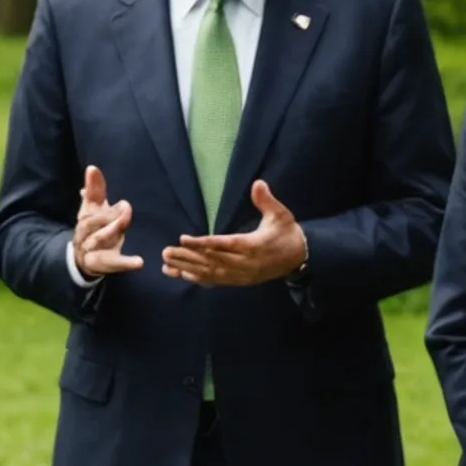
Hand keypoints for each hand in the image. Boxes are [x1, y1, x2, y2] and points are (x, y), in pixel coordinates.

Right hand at [72, 164, 142, 278]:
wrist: (83, 259)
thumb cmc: (93, 229)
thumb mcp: (95, 210)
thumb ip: (95, 190)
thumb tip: (92, 169)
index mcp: (86, 216)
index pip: (88, 201)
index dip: (93, 188)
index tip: (93, 170)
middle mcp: (86, 232)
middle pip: (94, 221)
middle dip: (109, 213)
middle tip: (125, 208)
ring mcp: (93, 248)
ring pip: (100, 238)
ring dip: (112, 230)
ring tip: (123, 223)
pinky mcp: (104, 263)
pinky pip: (114, 262)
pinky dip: (126, 262)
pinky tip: (139, 262)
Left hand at [162, 180, 307, 286]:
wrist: (299, 258)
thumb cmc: (287, 233)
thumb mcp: (281, 214)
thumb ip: (266, 200)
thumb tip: (258, 183)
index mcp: (253, 246)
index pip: (224, 245)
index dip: (203, 243)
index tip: (183, 239)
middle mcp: (245, 264)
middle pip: (212, 261)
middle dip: (187, 257)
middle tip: (166, 252)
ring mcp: (242, 275)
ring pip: (211, 273)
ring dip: (188, 269)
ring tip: (167, 264)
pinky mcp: (241, 281)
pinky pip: (217, 281)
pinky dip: (199, 279)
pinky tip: (182, 275)